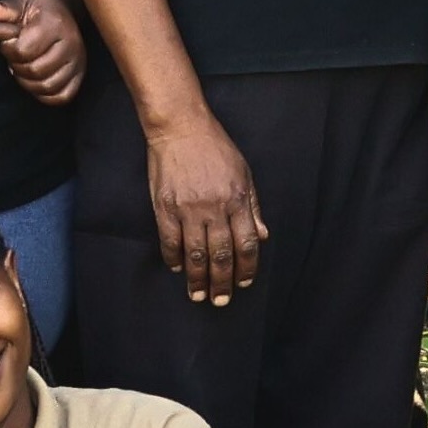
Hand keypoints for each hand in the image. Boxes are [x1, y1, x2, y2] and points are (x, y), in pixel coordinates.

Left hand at [0, 0, 90, 105]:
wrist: (62, 11)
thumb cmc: (37, 9)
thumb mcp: (19, 4)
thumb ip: (2, 9)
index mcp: (54, 24)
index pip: (23, 50)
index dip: (9, 50)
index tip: (8, 42)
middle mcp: (71, 44)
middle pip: (35, 71)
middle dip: (17, 67)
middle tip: (15, 57)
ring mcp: (78, 61)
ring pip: (47, 86)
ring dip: (28, 83)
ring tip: (24, 67)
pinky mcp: (80, 75)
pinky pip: (61, 96)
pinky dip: (44, 95)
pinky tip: (35, 80)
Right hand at [140, 104, 269, 303]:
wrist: (181, 127)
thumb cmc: (215, 148)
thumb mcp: (244, 173)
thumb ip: (253, 206)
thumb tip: (263, 236)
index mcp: (237, 200)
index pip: (247, 243)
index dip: (247, 268)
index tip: (243, 283)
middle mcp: (215, 208)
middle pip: (221, 255)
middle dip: (222, 282)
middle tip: (221, 300)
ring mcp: (188, 208)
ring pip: (195, 253)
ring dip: (198, 278)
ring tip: (198, 295)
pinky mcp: (165, 206)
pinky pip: (170, 240)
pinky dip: (174, 258)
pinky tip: (177, 268)